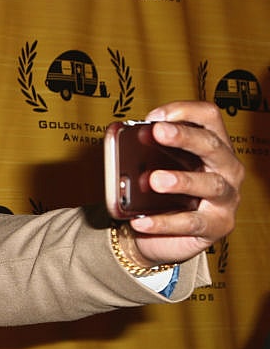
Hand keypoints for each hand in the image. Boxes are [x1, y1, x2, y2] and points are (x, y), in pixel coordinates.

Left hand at [122, 101, 243, 265]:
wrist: (159, 237)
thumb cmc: (159, 196)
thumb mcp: (151, 168)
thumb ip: (143, 153)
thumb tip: (123, 142)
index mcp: (212, 146)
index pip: (208, 117)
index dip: (184, 111)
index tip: (154, 117)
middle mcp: (226, 168)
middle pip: (212, 146)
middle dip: (185, 137)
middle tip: (158, 132)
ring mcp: (226, 198)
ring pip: (210, 184)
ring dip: (182, 180)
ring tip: (154, 180)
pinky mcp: (216, 226)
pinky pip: (190, 223)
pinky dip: (164, 222)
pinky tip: (141, 221)